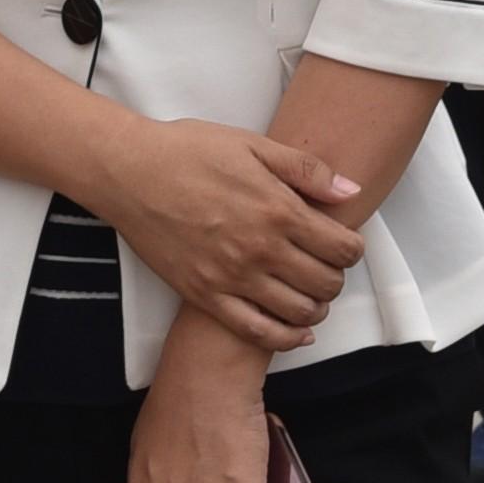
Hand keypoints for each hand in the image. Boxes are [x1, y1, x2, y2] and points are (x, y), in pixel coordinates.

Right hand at [84, 120, 367, 352]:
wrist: (130, 172)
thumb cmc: (189, 151)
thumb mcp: (252, 144)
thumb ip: (306, 170)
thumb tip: (351, 192)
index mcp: (278, 209)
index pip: (342, 248)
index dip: (353, 249)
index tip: (345, 244)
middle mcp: (260, 249)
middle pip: (325, 284)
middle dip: (336, 277)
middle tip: (326, 266)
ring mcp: (232, 277)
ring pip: (299, 313)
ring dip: (316, 308)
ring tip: (311, 294)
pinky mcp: (206, 296)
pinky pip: (257, 331)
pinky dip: (286, 338)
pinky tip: (296, 331)